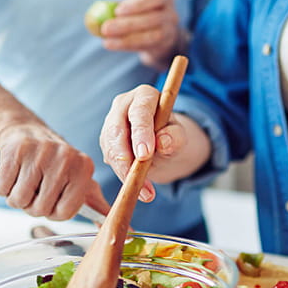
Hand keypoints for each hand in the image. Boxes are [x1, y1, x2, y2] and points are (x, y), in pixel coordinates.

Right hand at [0, 126, 110, 220]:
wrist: (28, 132)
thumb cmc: (56, 165)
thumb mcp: (82, 182)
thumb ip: (99, 207)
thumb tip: (126, 233)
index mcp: (84, 168)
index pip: (64, 213)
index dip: (53, 213)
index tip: (52, 200)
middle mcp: (65, 158)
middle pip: (39, 209)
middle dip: (32, 206)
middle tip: (36, 190)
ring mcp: (40, 152)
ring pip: (18, 199)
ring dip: (16, 197)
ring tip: (24, 182)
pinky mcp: (15, 150)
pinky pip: (2, 187)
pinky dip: (2, 186)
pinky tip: (13, 173)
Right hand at [99, 84, 193, 201]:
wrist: (164, 145)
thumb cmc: (173, 136)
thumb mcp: (180, 137)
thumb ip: (175, 137)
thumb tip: (163, 141)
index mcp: (144, 95)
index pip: (140, 112)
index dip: (141, 133)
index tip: (144, 155)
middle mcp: (123, 105)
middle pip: (117, 130)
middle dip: (125, 158)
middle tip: (137, 180)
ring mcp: (111, 123)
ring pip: (111, 148)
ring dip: (124, 172)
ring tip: (145, 192)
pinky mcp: (106, 141)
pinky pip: (110, 159)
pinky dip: (122, 175)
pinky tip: (137, 186)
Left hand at [100, 0, 185, 69]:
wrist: (161, 38)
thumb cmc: (143, 15)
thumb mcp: (135, 7)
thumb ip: (119, 6)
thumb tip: (99, 10)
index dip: (137, 4)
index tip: (118, 11)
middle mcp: (171, 16)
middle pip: (151, 20)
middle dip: (127, 24)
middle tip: (105, 28)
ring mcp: (170, 33)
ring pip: (149, 37)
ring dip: (125, 39)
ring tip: (106, 39)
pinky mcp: (163, 48)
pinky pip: (144, 48)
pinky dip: (125, 46)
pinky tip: (110, 44)